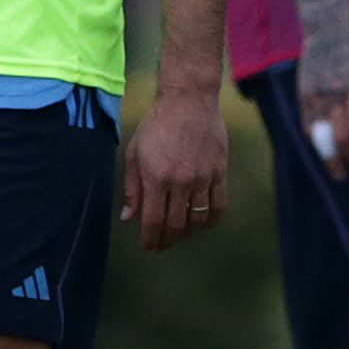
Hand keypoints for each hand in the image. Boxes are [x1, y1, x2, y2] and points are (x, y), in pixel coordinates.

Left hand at [121, 88, 229, 252]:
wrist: (190, 102)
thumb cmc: (157, 125)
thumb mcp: (135, 153)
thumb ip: (132, 188)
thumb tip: (129, 218)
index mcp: (156, 177)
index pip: (153, 220)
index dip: (151, 239)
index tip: (148, 246)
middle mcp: (181, 181)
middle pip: (176, 224)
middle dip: (167, 240)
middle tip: (162, 244)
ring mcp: (203, 178)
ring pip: (198, 219)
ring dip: (188, 233)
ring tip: (180, 235)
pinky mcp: (219, 173)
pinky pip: (219, 205)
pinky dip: (210, 220)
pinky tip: (202, 222)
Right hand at [299, 28, 348, 178]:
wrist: (327, 31)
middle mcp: (334, 93)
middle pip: (343, 137)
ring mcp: (314, 96)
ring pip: (322, 138)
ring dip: (334, 160)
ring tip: (343, 174)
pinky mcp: (302, 97)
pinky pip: (308, 129)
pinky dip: (319, 145)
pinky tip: (329, 155)